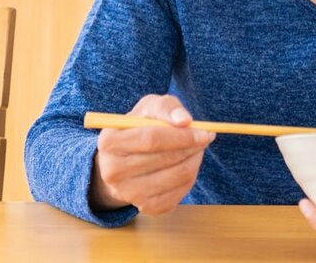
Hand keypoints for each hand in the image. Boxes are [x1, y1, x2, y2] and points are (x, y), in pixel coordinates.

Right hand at [90, 94, 214, 215]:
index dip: (181, 136)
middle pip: (164, 159)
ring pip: (175, 177)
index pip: (151, 139)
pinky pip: (179, 193)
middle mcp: (113, 171)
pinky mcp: (146, 207)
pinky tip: (187, 164)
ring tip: (197, 149)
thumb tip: (185, 120)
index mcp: (109, 142)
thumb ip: (166, 108)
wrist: (125, 160)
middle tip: (206, 137)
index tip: (203, 132)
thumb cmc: (139, 128)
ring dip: (194, 160)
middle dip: (191, 147)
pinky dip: (190, 177)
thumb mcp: (148, 108)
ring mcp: (128, 193)